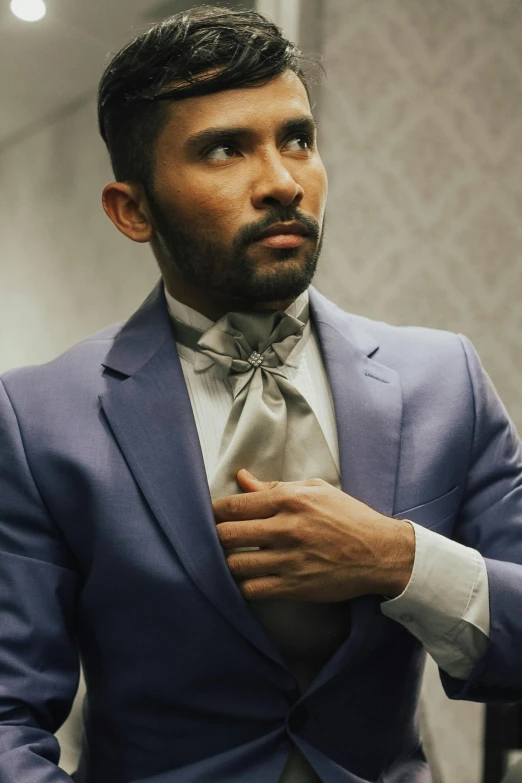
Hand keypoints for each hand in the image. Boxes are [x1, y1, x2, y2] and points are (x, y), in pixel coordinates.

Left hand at [213, 470, 414, 602]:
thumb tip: (242, 478)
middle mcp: (287, 529)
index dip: (216, 512)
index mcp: (290, 500)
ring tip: (235, 558)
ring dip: (229, 562)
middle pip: (226, 535)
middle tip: (221, 539)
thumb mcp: (315, 490)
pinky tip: (250, 578)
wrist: (381, 552)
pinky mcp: (295, 587)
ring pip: (235, 564)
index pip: (234, 505)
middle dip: (217, 537)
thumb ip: (275, 486)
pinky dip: (244, 585)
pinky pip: (252, 590)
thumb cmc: (348, 517)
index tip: (215, 516)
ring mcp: (290, 560)